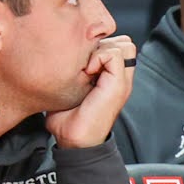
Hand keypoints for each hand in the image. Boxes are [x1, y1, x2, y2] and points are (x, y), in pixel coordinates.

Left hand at [44, 35, 135, 149]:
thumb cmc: (68, 120)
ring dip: (101, 49)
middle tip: (86, 61)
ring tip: (87, 67)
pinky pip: (114, 53)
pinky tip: (87, 72)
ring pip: (123, 44)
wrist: (75, 141)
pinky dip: (99, 57)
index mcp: (112, 78)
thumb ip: (73, 72)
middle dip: (103, 43)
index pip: (117, 44)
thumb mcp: (70, 89)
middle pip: (124, 42)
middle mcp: (120, 78)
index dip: (100, 45)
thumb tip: (59, 54)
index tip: (82, 61)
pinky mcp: (118, 85)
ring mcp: (122, 81)